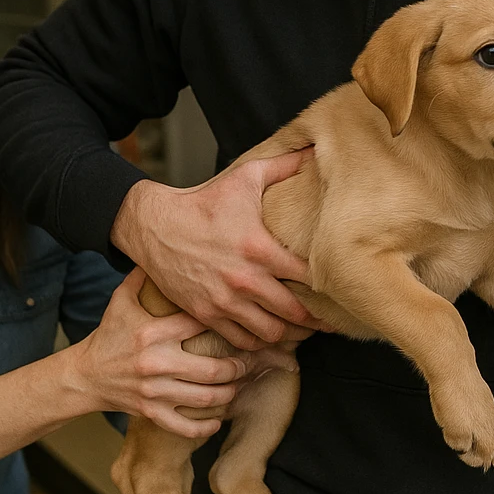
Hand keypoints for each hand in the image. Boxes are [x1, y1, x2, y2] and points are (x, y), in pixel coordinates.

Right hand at [71, 269, 260, 437]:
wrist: (85, 375)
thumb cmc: (108, 335)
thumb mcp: (121, 301)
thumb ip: (143, 276)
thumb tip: (161, 247)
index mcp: (153, 332)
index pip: (199, 324)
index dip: (225, 322)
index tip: (243, 322)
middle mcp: (156, 362)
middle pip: (211, 369)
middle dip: (237, 367)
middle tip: (249, 362)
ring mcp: (153, 391)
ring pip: (203, 398)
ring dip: (229, 394)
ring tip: (239, 384)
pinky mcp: (150, 413)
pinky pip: (183, 426)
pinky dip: (205, 426)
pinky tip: (218, 418)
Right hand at [112, 148, 321, 349]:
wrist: (154, 225)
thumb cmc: (203, 202)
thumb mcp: (244, 177)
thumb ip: (283, 166)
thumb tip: (313, 149)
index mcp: (260, 248)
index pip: (308, 276)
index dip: (328, 285)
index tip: (338, 288)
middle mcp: (244, 280)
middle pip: (294, 312)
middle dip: (316, 320)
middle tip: (330, 321)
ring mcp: (224, 301)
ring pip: (270, 333)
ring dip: (290, 335)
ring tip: (302, 332)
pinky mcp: (206, 314)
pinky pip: (241, 341)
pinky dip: (259, 343)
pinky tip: (269, 337)